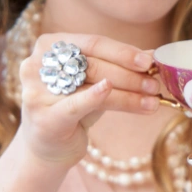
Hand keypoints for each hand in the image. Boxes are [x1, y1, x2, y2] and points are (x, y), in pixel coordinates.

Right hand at [15, 34, 159, 166]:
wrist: (47, 148)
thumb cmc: (72, 108)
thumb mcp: (94, 83)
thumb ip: (118, 66)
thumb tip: (152, 54)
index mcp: (48, 45)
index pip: (93, 43)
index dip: (123, 52)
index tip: (149, 61)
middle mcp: (37, 64)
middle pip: (93, 65)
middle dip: (129, 75)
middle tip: (154, 84)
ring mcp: (37, 91)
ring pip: (91, 86)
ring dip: (127, 94)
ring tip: (152, 100)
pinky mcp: (43, 117)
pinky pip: (76, 104)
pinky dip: (97, 98)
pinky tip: (121, 98)